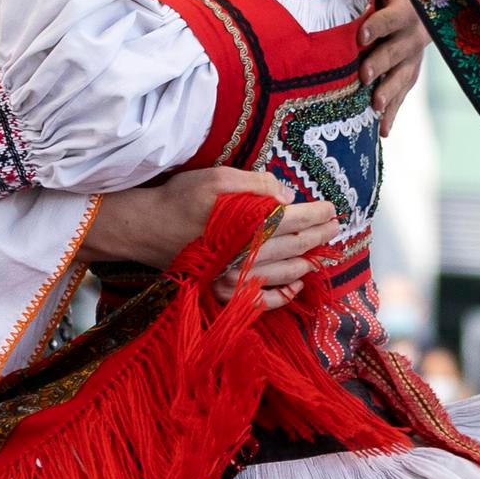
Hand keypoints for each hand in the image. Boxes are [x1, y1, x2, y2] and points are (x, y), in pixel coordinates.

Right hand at [93, 167, 332, 301]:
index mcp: (250, 224)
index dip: (318, 214)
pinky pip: (262, 301)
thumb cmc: (180, 199)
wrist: (144, 229)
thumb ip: (257, 184)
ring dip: (308, 262)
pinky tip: (295, 286)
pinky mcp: (224, 292)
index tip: (333, 209)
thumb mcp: (217, 177)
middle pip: (295, 246)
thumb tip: (287, 197)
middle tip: (334, 228)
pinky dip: (283, 295)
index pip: (295, 220)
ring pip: (285, 273)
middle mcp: (248, 255)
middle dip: (319, 236)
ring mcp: (236, 278)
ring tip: (319, 252)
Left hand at [326, 0, 426, 130]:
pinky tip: (383, 133)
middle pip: (399, 52)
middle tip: (363, 76)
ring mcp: (413, 57)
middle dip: (382, 64)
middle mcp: (413, 34)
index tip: (360, 34)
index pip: (393, 17)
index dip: (379, 25)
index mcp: (405, 6)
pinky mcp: (409, 74)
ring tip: (375, 109)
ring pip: (404, 77)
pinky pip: (403, 96)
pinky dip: (394, 114)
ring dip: (391, 94)